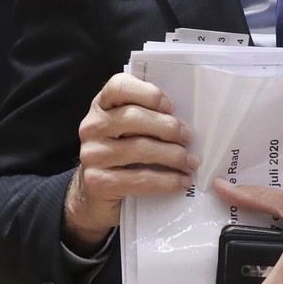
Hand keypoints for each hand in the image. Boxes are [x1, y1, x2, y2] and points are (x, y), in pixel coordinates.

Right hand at [62, 73, 196, 252]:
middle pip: (133, 118)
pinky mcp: (98, 182)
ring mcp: (92, 155)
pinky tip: (181, 182)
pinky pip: (139, 179)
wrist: (94, 197)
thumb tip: (184, 122)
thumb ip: (146, 119)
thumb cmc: (121, 158)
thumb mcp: (127, 132)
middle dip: (168, 127)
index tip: (170, 106)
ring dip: (173, 156)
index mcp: (101, 107)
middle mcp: (92, 127)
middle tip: (188, 138)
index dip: (147, 93)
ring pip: (140, 149)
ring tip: (190, 163)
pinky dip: (166, 181)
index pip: (119, 86)